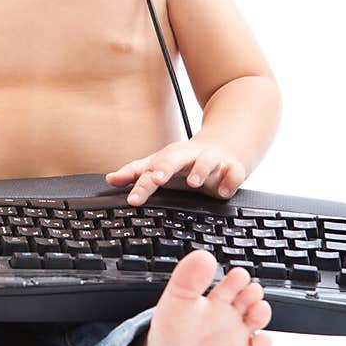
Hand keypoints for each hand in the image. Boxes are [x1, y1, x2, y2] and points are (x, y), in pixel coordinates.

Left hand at [105, 139, 246, 206]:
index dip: (141, 184)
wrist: (225, 146)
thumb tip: (110, 179)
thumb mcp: (162, 165)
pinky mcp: (233, 168)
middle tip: (157, 179)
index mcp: (170, 157)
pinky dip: (230, 179)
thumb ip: (137, 173)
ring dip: (200, 170)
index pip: (152, 170)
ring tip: (193, 182)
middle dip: (166, 166)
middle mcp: (190, 157)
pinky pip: (234, 172)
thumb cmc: (187, 161)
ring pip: (207, 161)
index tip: (133, 199)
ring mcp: (213, 161)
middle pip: (176, 158)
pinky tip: (224, 190)